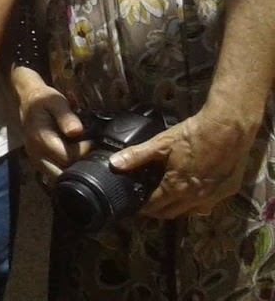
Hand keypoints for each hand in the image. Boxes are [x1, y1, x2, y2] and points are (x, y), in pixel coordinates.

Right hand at [11, 67, 86, 181]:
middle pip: (63, 173)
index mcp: (41, 139)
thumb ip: (66, 117)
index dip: (85, 153)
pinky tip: (75, 160)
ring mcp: (36, 160)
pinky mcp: (38, 162)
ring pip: (58, 177)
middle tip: (91, 154)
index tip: (95, 143)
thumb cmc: (44, 100)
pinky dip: (66, 170)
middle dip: (80, 167)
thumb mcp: (56, 102)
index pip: (68, 157)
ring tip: (84, 157)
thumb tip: (77, 132)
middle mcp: (36, 153)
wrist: (27, 101)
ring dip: (73, 171)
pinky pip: (54, 174)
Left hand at [109, 106, 256, 218]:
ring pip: (192, 212)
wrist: (228, 129)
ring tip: (169, 199)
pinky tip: (193, 192)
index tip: (135, 206)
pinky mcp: (228, 191)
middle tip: (149, 203)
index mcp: (176, 187)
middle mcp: (195, 198)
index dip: (143, 208)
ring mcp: (213, 197)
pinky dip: (198, 203)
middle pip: (172, 213)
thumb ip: (137, 155)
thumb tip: (114, 164)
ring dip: (179, 208)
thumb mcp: (161, 143)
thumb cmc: (193, 134)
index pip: (155, 206)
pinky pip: (209, 204)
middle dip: (158, 211)